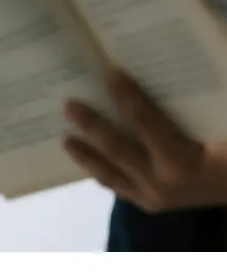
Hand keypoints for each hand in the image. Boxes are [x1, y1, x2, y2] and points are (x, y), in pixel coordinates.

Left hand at [63, 68, 226, 212]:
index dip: (126, 96)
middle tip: (67, 104)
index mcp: (181, 162)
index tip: (109, 72)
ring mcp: (153, 199)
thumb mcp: (212, 124)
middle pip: (116, 148)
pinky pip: (117, 186)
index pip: (145, 121)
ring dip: (85, 155)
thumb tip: (163, 70)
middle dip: (91, 124)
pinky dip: (99, 171)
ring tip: (63, 138)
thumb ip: (182, 107)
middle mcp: (161, 184)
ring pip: (109, 173)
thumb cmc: (226, 155)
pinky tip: (84, 160)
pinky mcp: (149, 205)